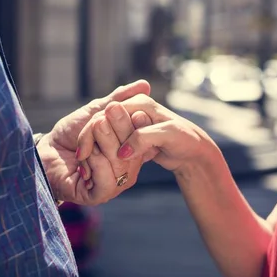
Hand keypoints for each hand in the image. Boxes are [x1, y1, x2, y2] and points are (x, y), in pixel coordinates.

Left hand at [37, 80, 149, 205]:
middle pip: (132, 145)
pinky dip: (94, 164)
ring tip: (84, 145)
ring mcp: (117, 182)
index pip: (143, 131)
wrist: (46, 150)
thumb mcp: (96, 111)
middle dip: (107, 128)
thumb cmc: (70, 133)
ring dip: (97, 144)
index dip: (127, 118)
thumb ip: (119, 99)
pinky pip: (108, 180)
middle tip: (94, 124)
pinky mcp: (101, 195)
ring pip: (120, 162)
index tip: (110, 110)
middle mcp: (129, 167)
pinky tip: (83, 161)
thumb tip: (145, 84)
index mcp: (132, 147)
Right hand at [77, 94, 222, 174]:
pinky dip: (103, 154)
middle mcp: (133, 110)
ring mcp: (131, 122)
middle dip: (89, 142)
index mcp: (140, 104)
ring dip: (94, 150)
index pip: (108, 114)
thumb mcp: (167, 137)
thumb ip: (143, 139)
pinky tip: (96, 169)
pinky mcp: (132, 135)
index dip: (94, 133)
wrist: (196, 152)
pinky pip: (112, 143)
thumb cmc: (186, 141)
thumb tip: (122, 151)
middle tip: (81, 164)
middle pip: (102, 123)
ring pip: (104, 134)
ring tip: (86, 172)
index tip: (84, 156)